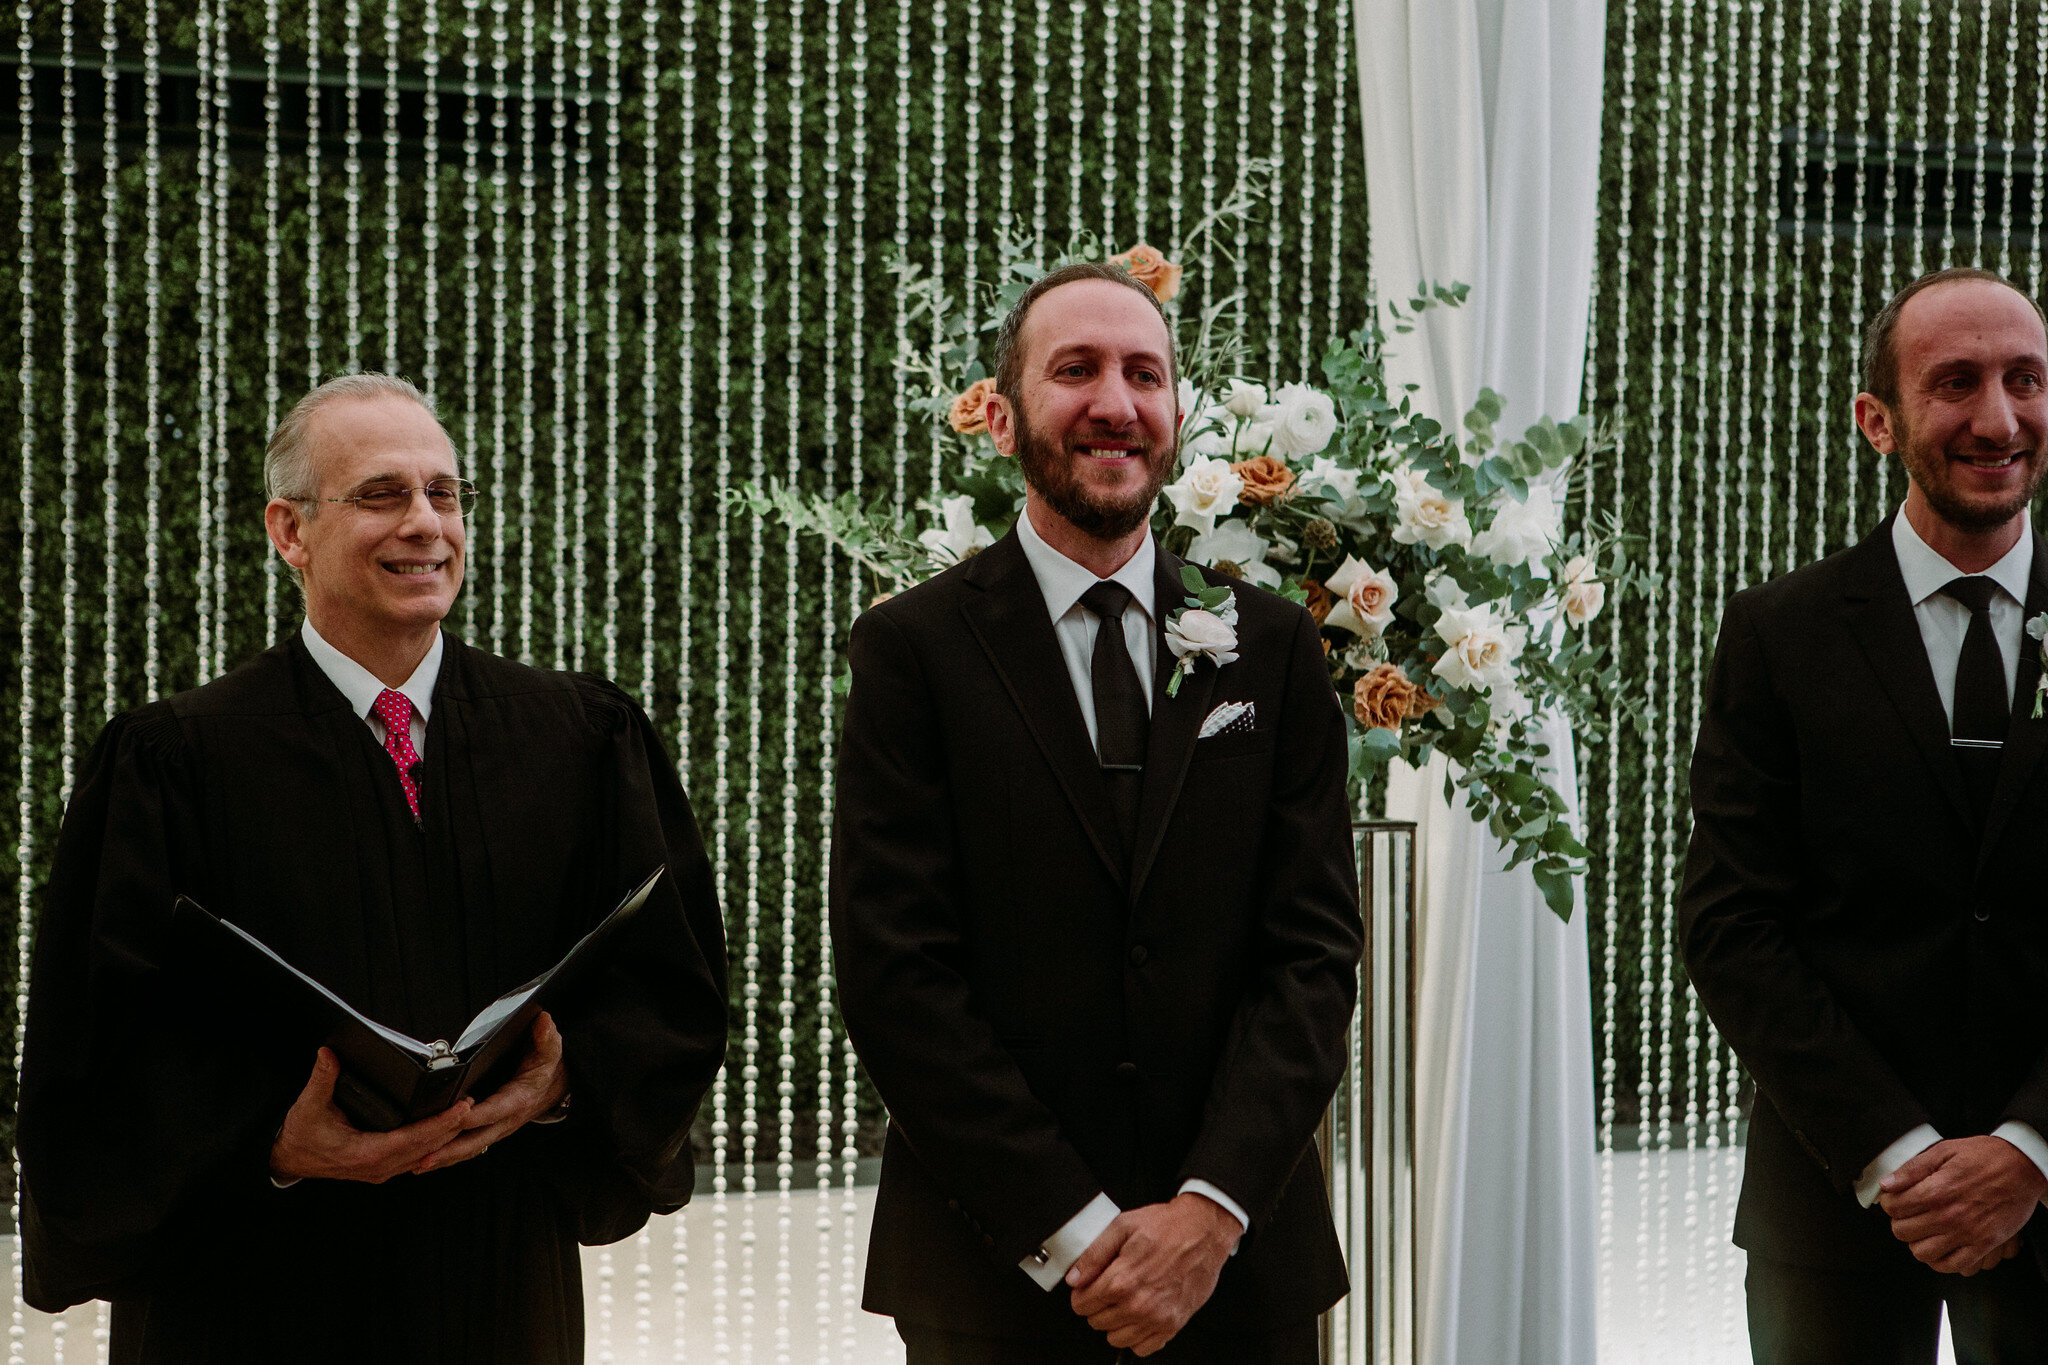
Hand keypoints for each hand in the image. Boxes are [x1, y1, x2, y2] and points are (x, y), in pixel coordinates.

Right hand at [268, 1047, 474, 1183]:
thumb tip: (328, 1053)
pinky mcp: (381, 1168)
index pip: (411, 1140)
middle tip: (472, 1104)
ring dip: (445, 1136)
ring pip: (423, 1155)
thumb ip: (321, 1079)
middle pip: (425, 1148)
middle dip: (450, 1127)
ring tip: (465, 1113)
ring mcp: (381, 1171)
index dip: (438, 1124)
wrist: (288, 1160)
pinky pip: (414, 1158)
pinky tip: (445, 1132)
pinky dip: (432, 1144)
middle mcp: (377, 1167)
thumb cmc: (299, 1136)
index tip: (460, 1109)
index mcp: (364, 1154)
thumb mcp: (307, 1107)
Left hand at [413, 1012, 569, 1174]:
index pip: (492, 1110)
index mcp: (517, 1100)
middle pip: (475, 1140)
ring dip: (444, 1158)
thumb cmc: (547, 1067)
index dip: (473, 1115)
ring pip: (469, 1149)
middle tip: (423, 1157)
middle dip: (449, 1150)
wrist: (555, 1086)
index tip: (453, 1117)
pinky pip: (468, 1149)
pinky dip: (448, 1158)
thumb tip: (543, 1021)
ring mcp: (497, 1130)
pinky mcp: (489, 1133)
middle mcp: (506, 1121)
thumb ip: (546, 1036)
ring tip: (417, 1166)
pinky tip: (427, 1162)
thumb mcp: (550, 1049)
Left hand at [1065, 1192, 1242, 1355]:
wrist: (1204, 1231)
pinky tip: (1140, 1314)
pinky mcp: (1173, 1325)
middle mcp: (1139, 1304)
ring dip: (1114, 1322)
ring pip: (1116, 1338)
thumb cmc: (1166, 1226)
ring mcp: (1157, 1318)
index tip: (1089, 1285)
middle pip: (1096, 1322)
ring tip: (1125, 1300)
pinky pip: (1143, 1348)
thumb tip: (1074, 1277)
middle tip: (1109, 1287)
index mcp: (1122, 1280)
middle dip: (1097, 1306)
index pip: (1082, 1305)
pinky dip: (1137, 1335)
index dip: (1081, 1293)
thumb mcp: (1123, 1226)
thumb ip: (1093, 1254)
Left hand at [1878, 1135, 2046, 1273]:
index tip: (1894, 1200)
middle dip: (1899, 1222)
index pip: (1893, 1208)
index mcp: (1936, 1190)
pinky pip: (1954, 1265)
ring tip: (1922, 1231)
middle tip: (1908, 1214)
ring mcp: (1968, 1233)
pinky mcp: (1985, 1245)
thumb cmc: (1984, 1156)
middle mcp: (1949, 1215)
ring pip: (1923, 1253)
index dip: (1888, 1203)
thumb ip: (1912, 1169)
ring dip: (1916, 1243)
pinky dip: (1941, 1261)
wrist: (2023, 1166)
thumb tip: (1886, 1184)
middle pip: (1903, 1232)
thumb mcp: (1944, 1151)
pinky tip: (1938, 1248)